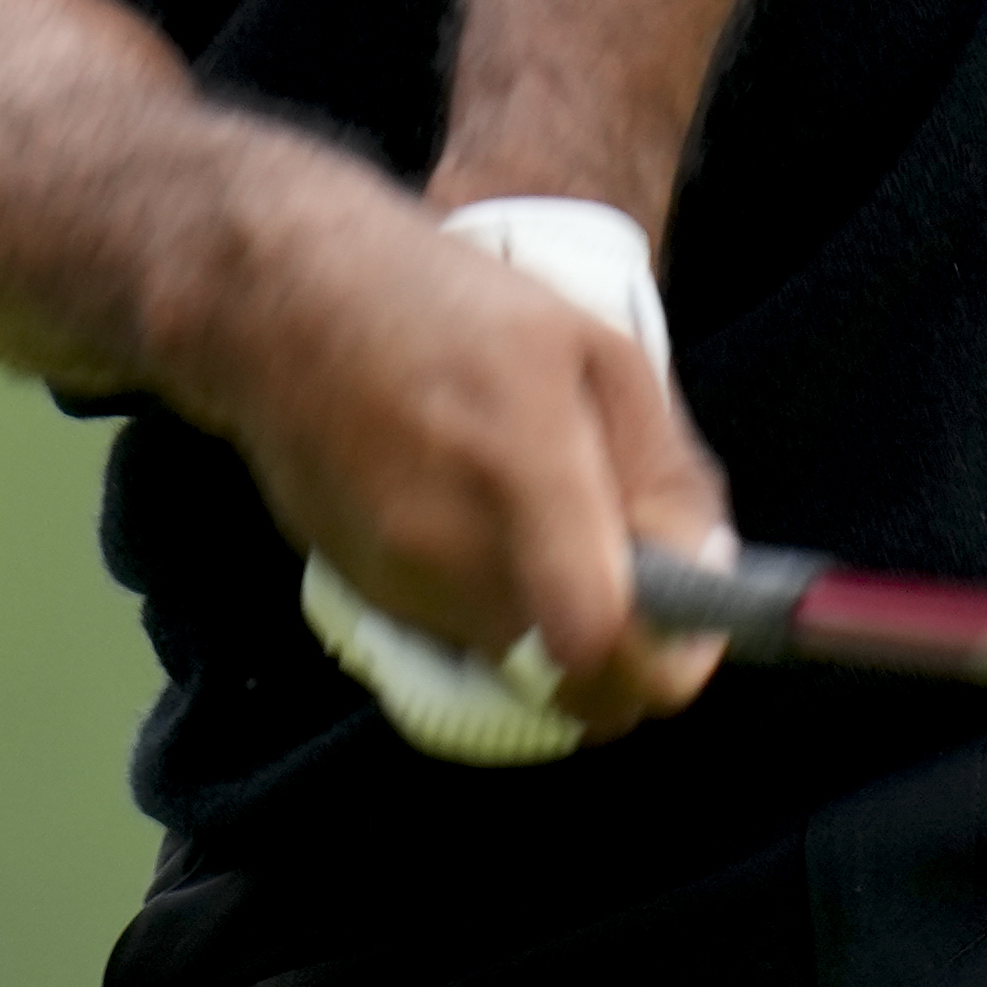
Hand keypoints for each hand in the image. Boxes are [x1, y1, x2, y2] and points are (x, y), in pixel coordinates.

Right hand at [163, 181, 733, 740]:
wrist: (278, 303)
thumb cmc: (449, 304)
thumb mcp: (593, 348)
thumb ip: (663, 471)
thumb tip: (708, 573)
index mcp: (521, 468)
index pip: (592, 641)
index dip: (656, 665)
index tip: (684, 637)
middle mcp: (449, 547)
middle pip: (566, 683)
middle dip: (619, 658)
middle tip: (637, 586)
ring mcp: (396, 582)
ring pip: (516, 672)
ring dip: (554, 633)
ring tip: (551, 535)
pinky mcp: (361, 597)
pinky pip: (461, 645)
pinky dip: (496, 615)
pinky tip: (486, 531)